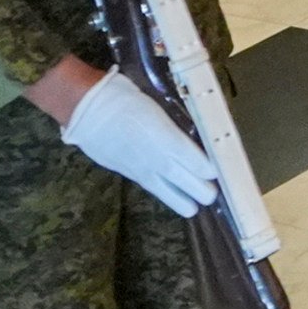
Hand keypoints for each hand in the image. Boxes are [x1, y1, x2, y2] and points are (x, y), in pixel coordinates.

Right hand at [58, 69, 218, 214]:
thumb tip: (189, 140)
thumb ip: (174, 128)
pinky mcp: (127, 172)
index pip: (193, 158)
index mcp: (165, 136)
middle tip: (212, 197)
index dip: (207, 169)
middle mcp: (154, 156)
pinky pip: (150, 186)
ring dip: (181, 199)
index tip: (218, 174)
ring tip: (193, 208)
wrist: (89, 110)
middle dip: (199, 189)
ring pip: (165, 188)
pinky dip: (163, 193)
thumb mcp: (158, 109)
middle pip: (182, 178)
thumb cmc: (127, 100)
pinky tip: (170, 198)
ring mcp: (140, 166)